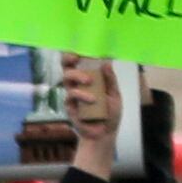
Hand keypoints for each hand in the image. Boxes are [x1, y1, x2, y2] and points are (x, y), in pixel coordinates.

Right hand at [60, 53, 123, 179]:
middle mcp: (78, 84)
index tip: (84, 48)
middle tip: (75, 57)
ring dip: (77, 76)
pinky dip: (82, 95)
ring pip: (67, 78)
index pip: (80, 62)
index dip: (78, 53)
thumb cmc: (110, 114)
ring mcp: (73, 94)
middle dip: (68, 58)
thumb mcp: (115, 94)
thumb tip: (106, 62)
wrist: (105, 134)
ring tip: (89, 81)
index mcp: (90, 79)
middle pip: (67, 66)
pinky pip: (71, 95)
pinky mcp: (69, 106)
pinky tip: (92, 100)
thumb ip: (110, 80)